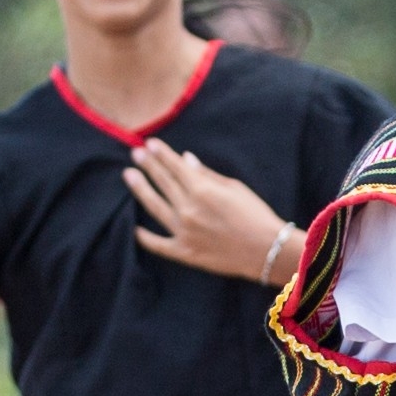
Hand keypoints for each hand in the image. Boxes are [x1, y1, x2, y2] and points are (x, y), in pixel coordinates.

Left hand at [123, 140, 300, 286]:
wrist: (266, 251)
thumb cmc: (255, 215)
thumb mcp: (234, 187)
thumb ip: (206, 174)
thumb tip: (185, 159)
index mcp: (201, 190)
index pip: (175, 166)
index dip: (161, 153)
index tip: (149, 143)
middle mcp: (188, 209)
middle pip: (162, 182)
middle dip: (148, 165)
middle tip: (135, 153)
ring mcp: (183, 231)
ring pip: (154, 207)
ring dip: (140, 189)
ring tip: (128, 175)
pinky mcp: (184, 252)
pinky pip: (158, 244)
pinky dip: (145, 238)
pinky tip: (135, 229)